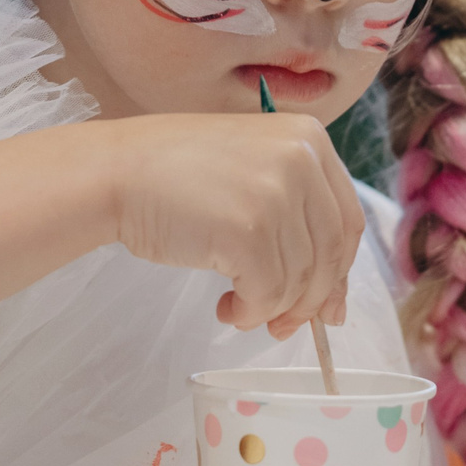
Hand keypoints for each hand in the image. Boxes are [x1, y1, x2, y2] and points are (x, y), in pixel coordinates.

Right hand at [100, 113, 363, 337]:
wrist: (117, 171)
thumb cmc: (176, 176)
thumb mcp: (252, 172)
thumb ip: (297, 216)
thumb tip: (334, 302)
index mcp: (309, 138)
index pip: (347, 221)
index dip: (340, 272)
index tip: (326, 307)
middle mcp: (301, 160)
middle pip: (331, 254)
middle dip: (310, 301)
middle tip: (284, 326)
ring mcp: (276, 194)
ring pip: (300, 280)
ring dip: (272, 309)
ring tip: (238, 309)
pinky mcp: (249, 230)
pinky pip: (268, 294)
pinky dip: (251, 312)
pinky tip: (227, 308)